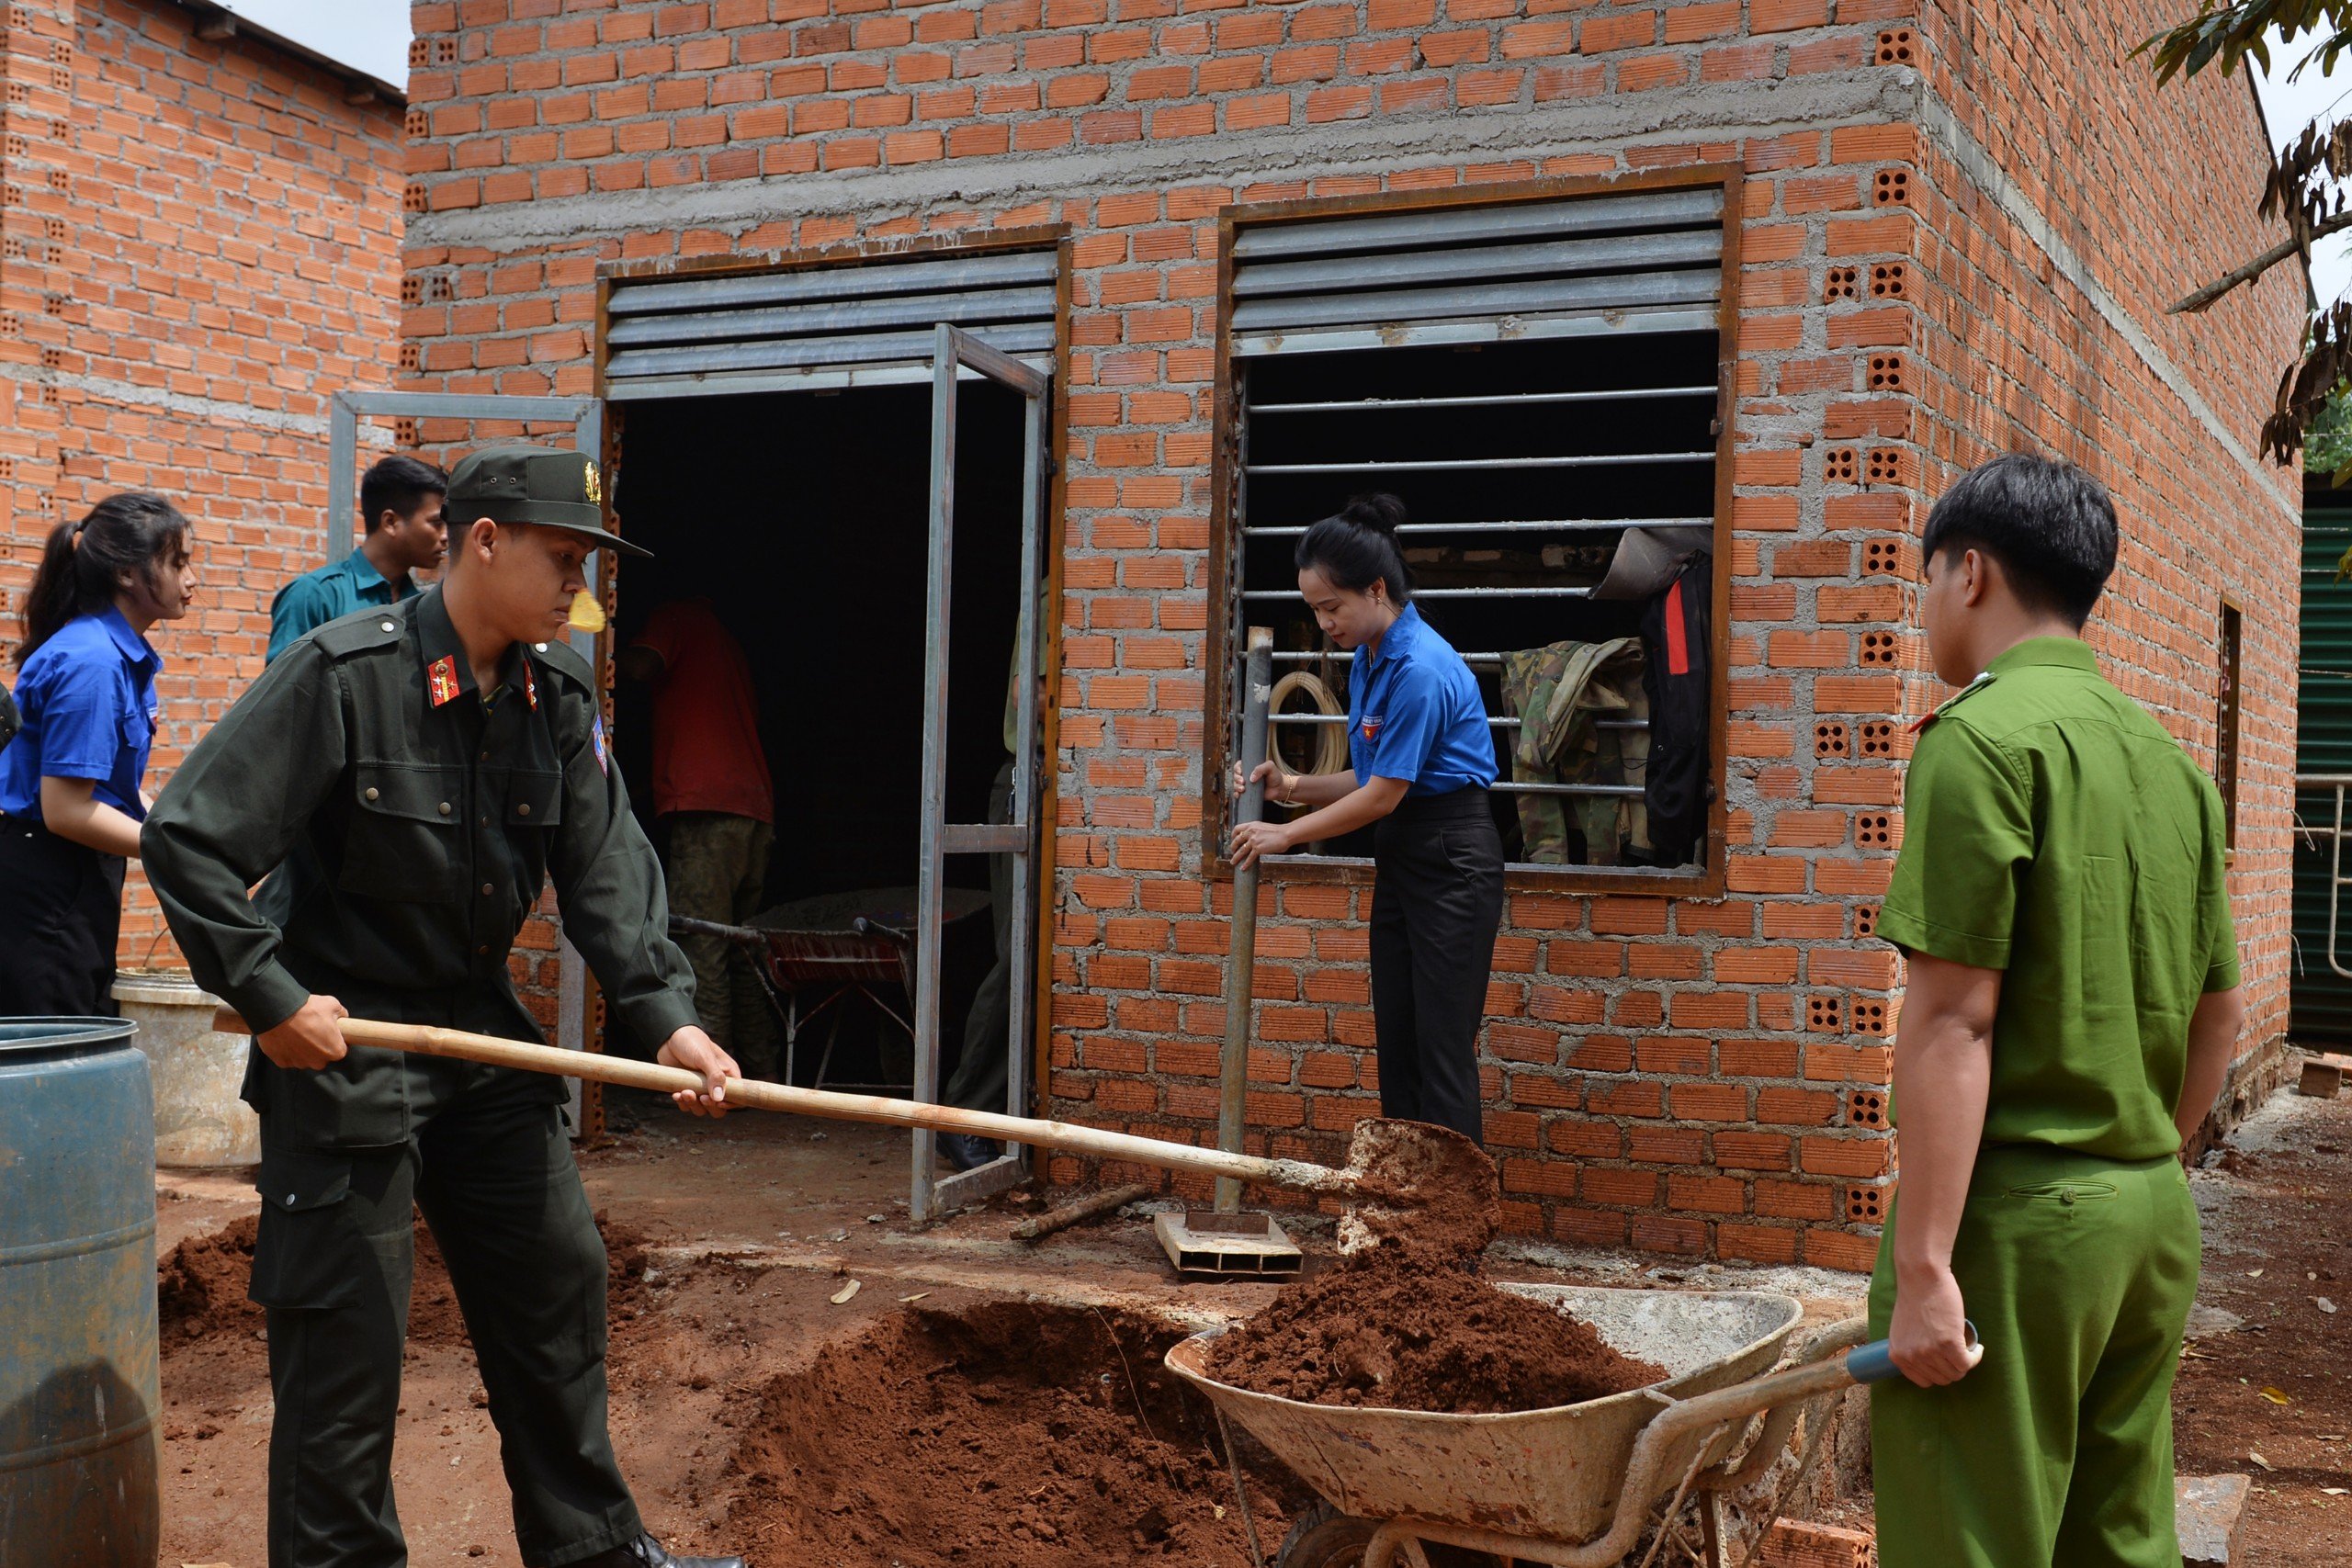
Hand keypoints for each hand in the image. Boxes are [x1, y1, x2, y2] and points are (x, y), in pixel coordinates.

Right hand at [257, 994, 348, 1070]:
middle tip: (313, 1030)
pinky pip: (289, 1058)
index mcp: (335, 1051)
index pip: (340, 1049)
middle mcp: (318, 1062)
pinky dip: (288, 1050)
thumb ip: (342, 1014)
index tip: (330, 1032)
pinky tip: (287, 1037)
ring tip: (298, 1032)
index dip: (336, 1039)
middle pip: (322, 1056)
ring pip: (305, 1058)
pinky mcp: (283, 1062)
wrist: (278, 1011)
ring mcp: (300, 1063)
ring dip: (303, 1049)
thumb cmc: (308, 1009)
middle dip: (319, 1046)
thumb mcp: (333, 1005)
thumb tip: (343, 1017)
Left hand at [657, 1026, 740, 1117]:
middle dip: (710, 1106)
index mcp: (728, 1074)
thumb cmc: (692, 1042)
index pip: (737, 1096)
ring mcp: (701, 1087)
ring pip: (702, 1108)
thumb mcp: (705, 1057)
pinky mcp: (687, 1089)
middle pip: (719, 1107)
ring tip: (684, 1092)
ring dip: (693, 1104)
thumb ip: (715, 1076)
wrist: (669, 1037)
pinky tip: (676, 1094)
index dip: (730, 1104)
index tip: (718, 1103)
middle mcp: (717, 1083)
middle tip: (700, 1097)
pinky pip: (687, 1105)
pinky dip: (682, 1103)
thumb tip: (720, 1099)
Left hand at [1230, 818, 1295, 868]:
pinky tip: (1243, 868)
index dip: (1233, 835)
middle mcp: (1251, 832)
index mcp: (1252, 825)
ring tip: (1233, 862)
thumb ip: (1256, 832)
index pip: (1237, 829)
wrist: (1286, 834)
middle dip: (1233, 848)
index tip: (1233, 840)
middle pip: (1236, 840)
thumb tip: (1253, 839)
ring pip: (1241, 851)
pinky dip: (1245, 864)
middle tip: (1232, 852)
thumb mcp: (1264, 828)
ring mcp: (1254, 840)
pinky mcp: (1258, 848)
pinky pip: (1249, 858)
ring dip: (1235, 857)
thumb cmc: (1278, 832)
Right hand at [1233, 758, 1296, 804]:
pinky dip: (1236, 795)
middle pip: (1235, 776)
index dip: (1237, 768)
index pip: (1239, 765)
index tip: (1240, 772)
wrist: (1280, 788)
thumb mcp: (1270, 767)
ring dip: (1236, 787)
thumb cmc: (1276, 776)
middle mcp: (1246, 775)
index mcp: (1250, 767)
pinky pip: (1238, 794)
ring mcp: (1247, 785)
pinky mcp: (1248, 794)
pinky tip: (1238, 795)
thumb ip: (1261, 768)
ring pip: (1235, 785)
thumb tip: (1251, 778)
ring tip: (1243, 789)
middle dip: (1236, 779)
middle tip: (1242, 781)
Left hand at [1889, 1264, 1976, 1386]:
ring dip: (1966, 1362)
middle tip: (1959, 1353)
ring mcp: (1929, 1352)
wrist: (1921, 1278)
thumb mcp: (1902, 1330)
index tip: (1945, 1362)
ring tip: (1968, 1349)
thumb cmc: (1914, 1299)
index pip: (1924, 1381)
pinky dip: (1976, 1357)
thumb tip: (1926, 1365)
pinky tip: (1978, 1348)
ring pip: (1957, 1372)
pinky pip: (1968, 1363)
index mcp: (1898, 1356)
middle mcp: (1911, 1357)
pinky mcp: (1948, 1343)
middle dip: (1953, 1368)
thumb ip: (1910, 1349)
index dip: (1938, 1372)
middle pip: (1942, 1379)